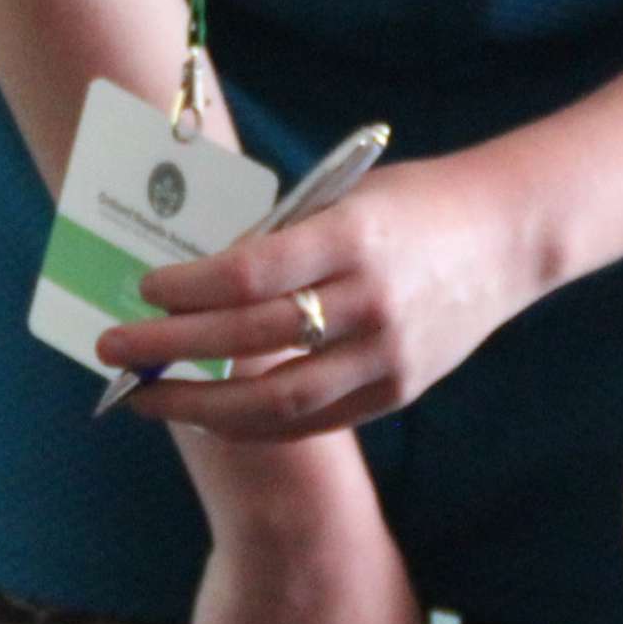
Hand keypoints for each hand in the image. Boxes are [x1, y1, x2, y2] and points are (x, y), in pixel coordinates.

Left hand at [100, 161, 543, 440]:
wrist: (509, 236)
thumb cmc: (413, 204)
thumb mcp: (346, 200)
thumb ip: (283, 241)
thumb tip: (197, 284)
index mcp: (353, 237)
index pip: (251, 272)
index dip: (188, 288)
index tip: (144, 288)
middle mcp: (371, 301)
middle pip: (251, 340)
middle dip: (171, 350)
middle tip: (113, 349)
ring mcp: (388, 354)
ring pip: (277, 399)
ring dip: (201, 405)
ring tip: (148, 398)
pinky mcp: (398, 390)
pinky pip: (313, 420)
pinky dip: (254, 422)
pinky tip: (211, 416)